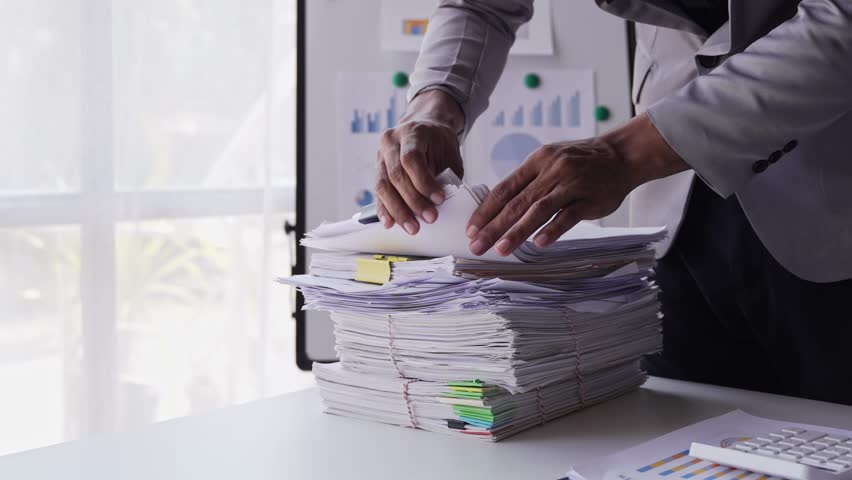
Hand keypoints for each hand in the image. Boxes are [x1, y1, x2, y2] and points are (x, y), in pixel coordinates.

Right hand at [375, 89, 464, 234]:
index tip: (439, 200)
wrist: (424, 129)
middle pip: (396, 175)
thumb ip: (446, 176)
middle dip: (413, 201)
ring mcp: (380, 155)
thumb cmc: (439, 143)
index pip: (411, 159)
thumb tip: (441, 203)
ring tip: (412, 228)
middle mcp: (390, 142)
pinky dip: (384, 209)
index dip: (424, 182)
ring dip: (398, 210)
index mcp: (411, 133)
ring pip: (383, 186)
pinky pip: (377, 193)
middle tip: (429, 219)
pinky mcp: (376, 170)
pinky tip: (390, 224)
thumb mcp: (449, 154)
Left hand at [466, 113, 687, 255]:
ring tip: (501, 249)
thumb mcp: (550, 160)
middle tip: (478, 246)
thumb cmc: (581, 161)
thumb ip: (528, 182)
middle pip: (516, 202)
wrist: (622, 155)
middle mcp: (551, 171)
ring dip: (517, 231)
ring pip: (538, 210)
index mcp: (536, 161)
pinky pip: (568, 216)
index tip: (471, 230)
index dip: (486, 210)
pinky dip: (552, 230)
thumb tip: (499, 206)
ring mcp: (571, 184)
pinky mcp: (590, 198)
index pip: (504, 189)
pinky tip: (538, 244)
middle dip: (494, 226)